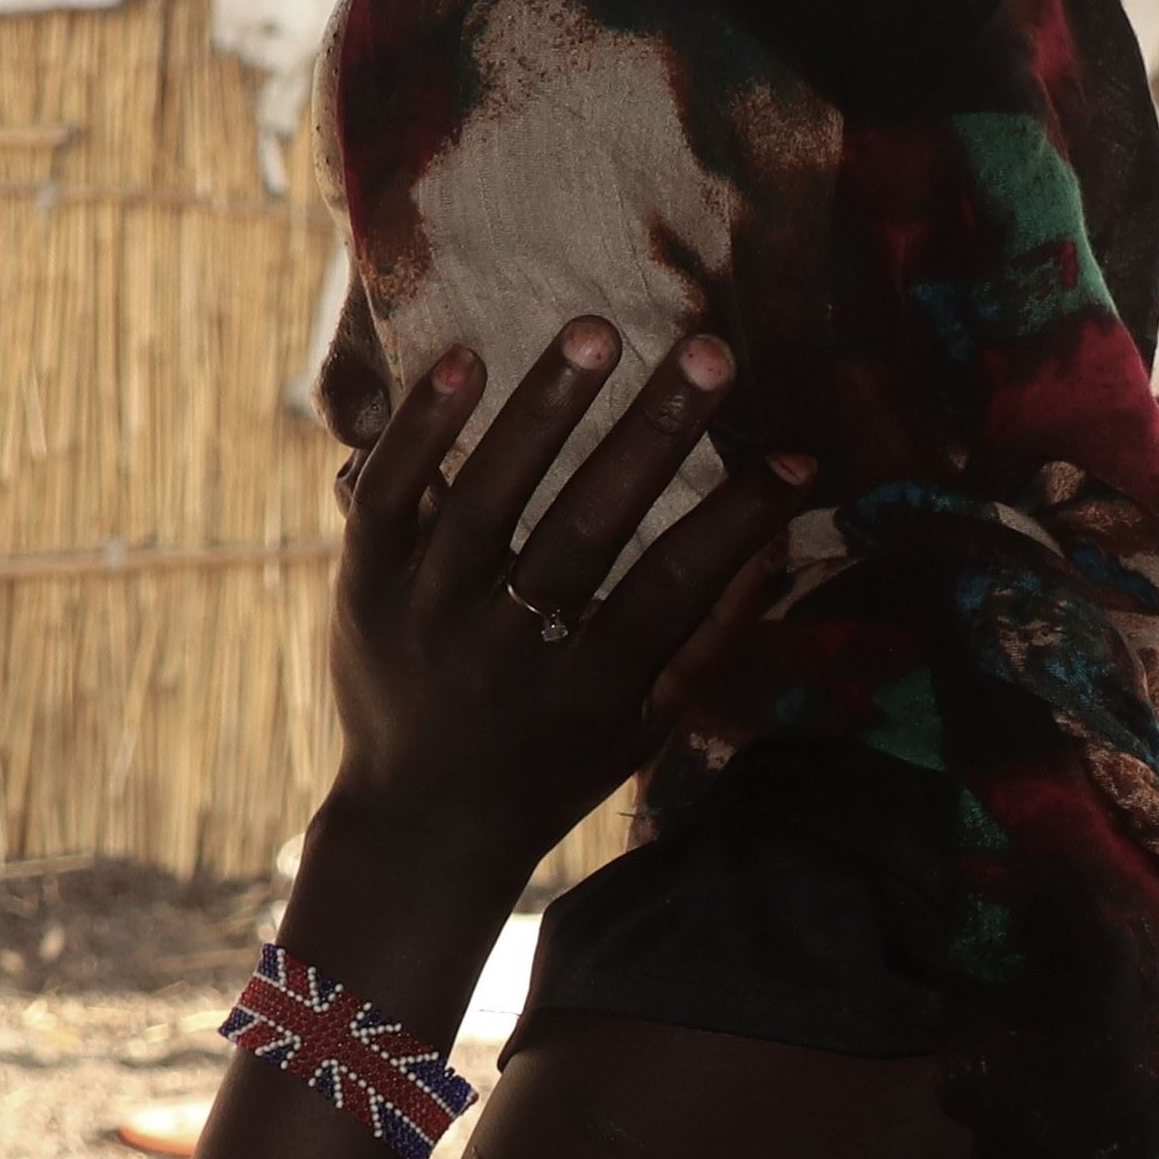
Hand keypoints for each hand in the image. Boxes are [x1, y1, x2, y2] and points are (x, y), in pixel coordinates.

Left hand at [323, 315, 809, 881]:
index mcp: (587, 691)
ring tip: (597, 334)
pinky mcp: (364, 585)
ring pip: (486, 502)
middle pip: (583, 533)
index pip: (671, 591)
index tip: (794, 456)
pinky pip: (389, 496)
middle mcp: (505, 653)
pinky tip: (467, 358)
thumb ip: (711, 636)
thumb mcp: (645, 725)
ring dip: (543, 412)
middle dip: (652, 437)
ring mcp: (427, 615)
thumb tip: (783, 537)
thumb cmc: (557, 764)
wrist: (419, 823)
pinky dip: (422, 430)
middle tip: (709, 350)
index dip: (736, 524)